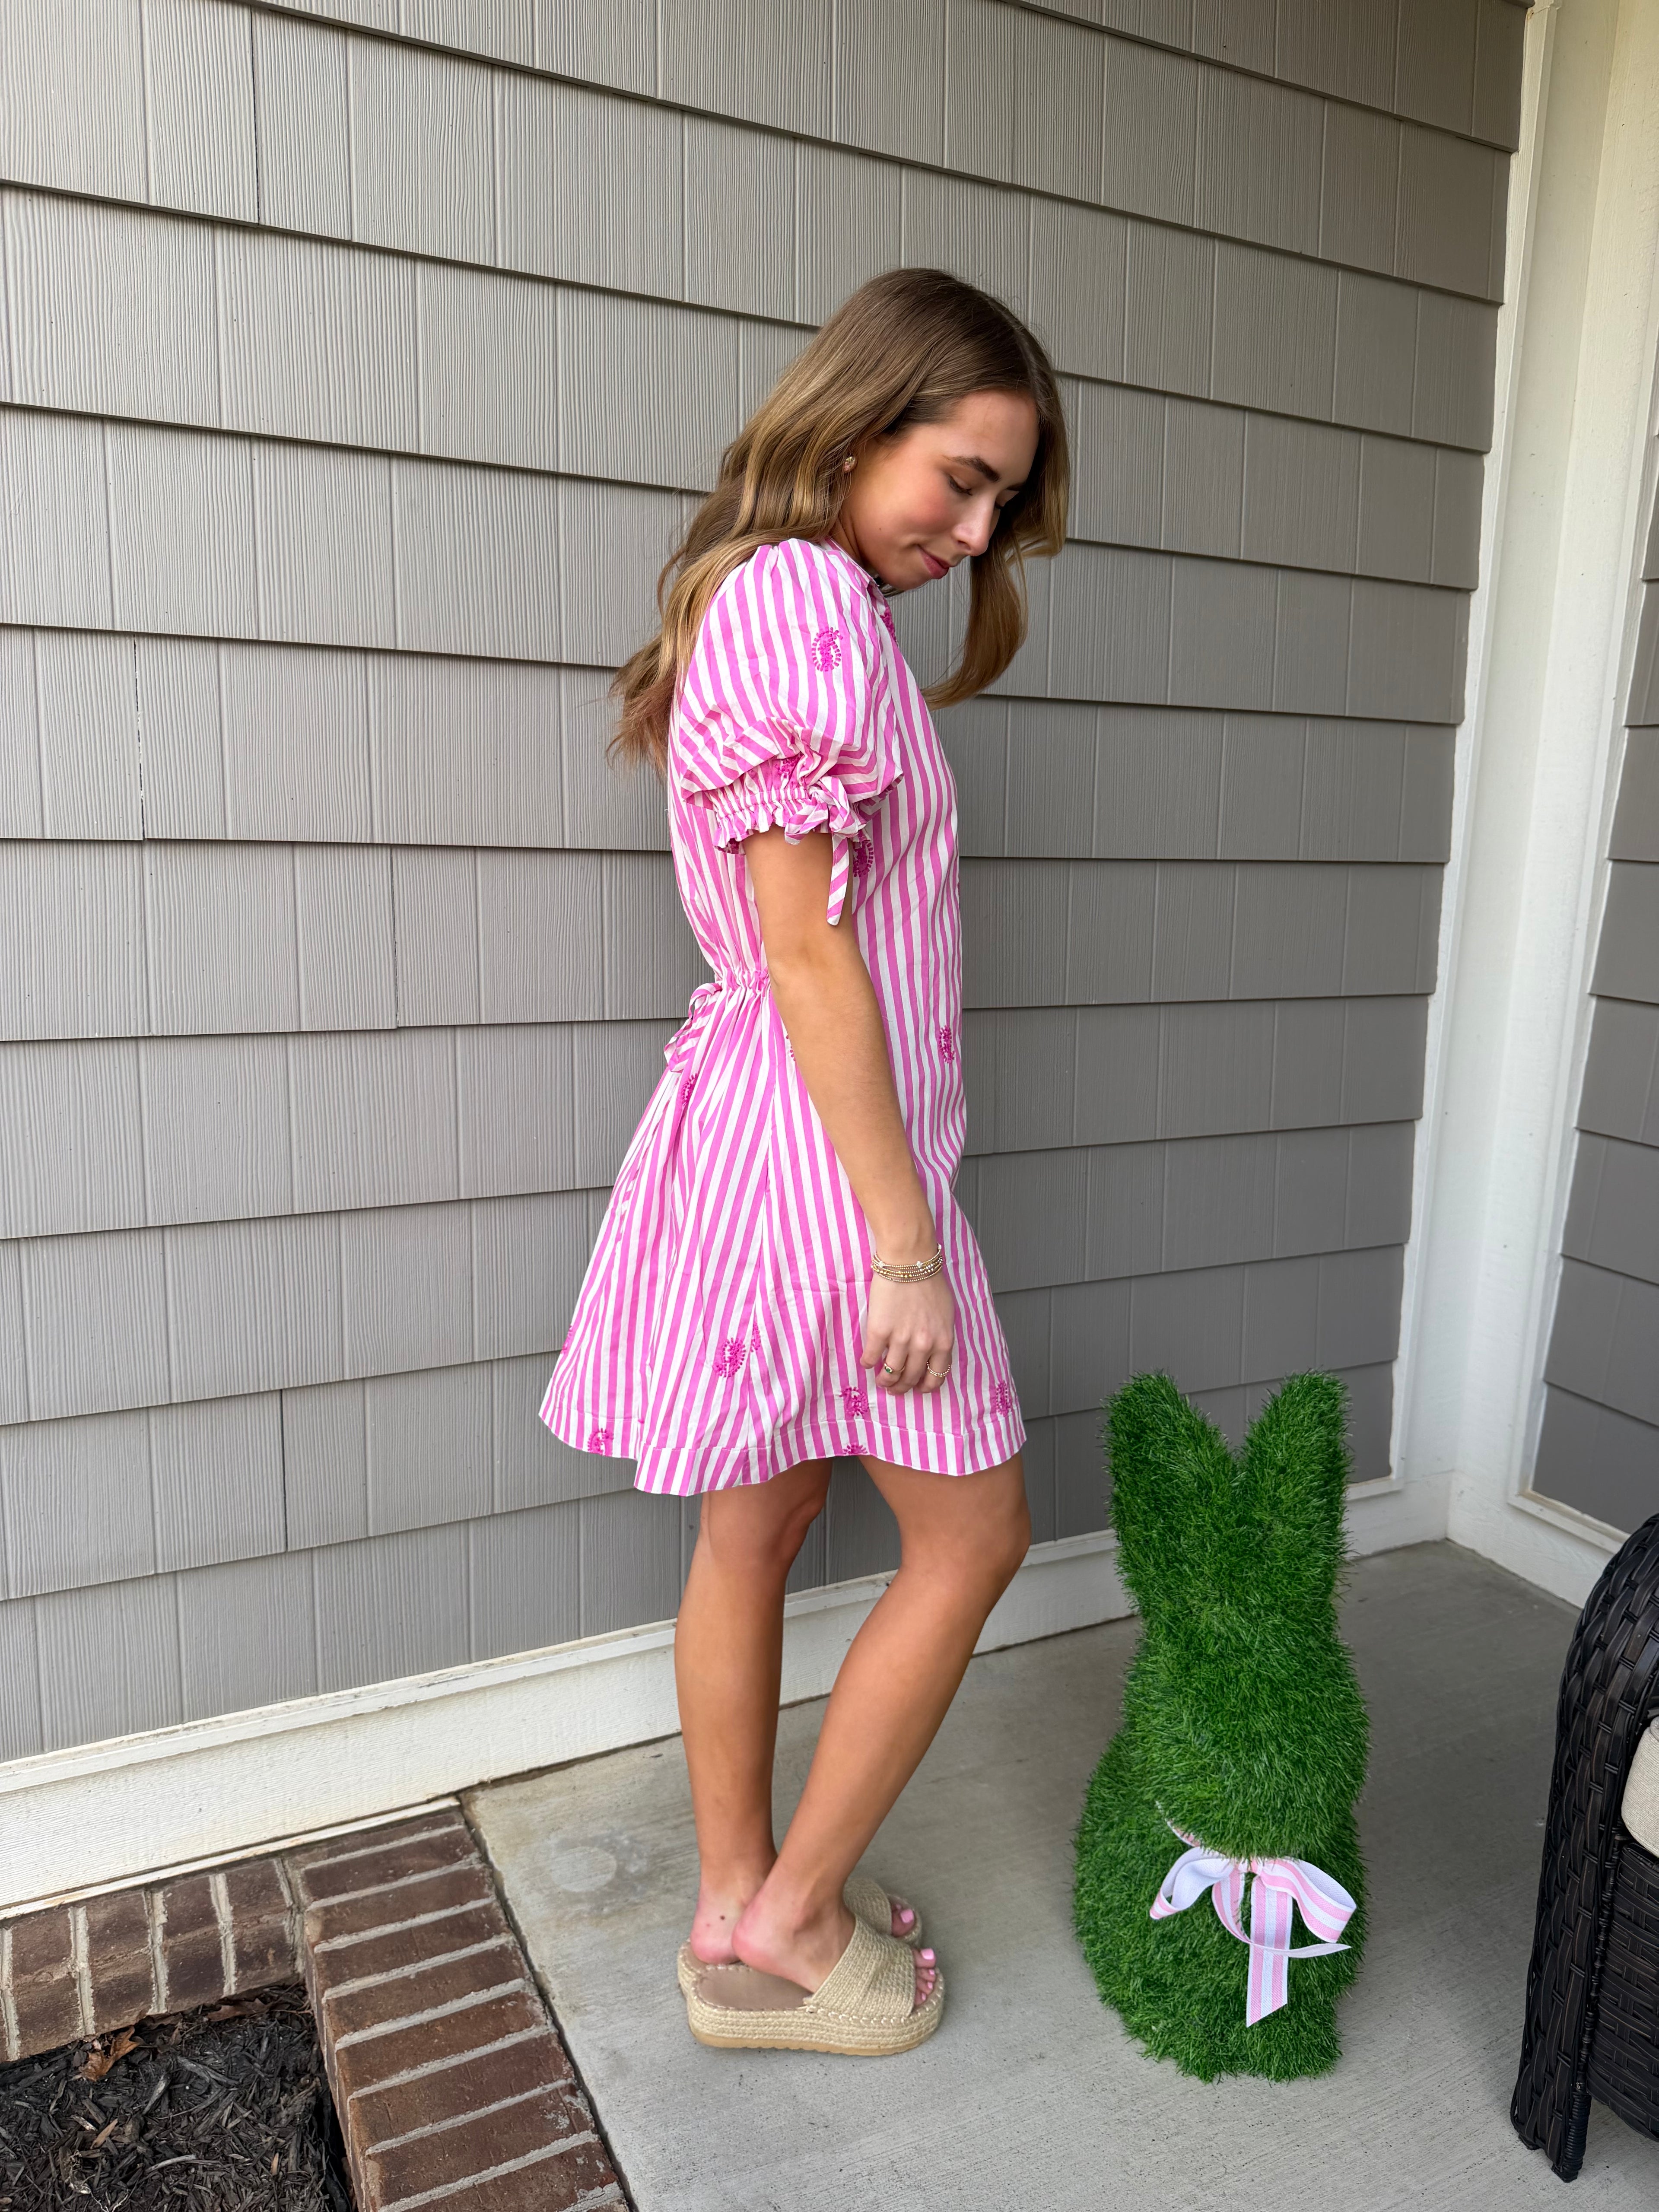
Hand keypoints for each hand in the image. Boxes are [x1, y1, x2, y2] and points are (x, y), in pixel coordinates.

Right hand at [861, 1270, 955, 1393]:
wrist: (909, 1261)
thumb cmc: (930, 1281)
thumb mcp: (946, 1313)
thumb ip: (941, 1335)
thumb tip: (933, 1352)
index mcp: (943, 1341)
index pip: (936, 1375)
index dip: (926, 1386)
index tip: (919, 1388)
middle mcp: (923, 1345)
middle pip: (912, 1377)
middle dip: (902, 1387)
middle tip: (895, 1389)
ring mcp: (900, 1340)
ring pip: (891, 1373)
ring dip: (885, 1380)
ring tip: (881, 1380)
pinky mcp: (879, 1331)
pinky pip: (871, 1356)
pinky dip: (868, 1362)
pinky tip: (866, 1362)